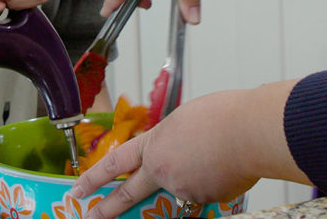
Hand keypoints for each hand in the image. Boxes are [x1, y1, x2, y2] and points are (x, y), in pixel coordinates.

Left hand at [70, 90, 263, 217]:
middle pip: (129, 194)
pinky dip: (217, 181)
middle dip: (107, 209)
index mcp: (154, 144)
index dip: (95, 177)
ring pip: (183, 188)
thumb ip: (173, 140)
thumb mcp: (185, 120)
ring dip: (197, 175)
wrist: (248, 132)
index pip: (116, 163)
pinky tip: (228, 165)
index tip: (79, 188)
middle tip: (90, 217)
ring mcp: (182, 189)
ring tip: (218, 154)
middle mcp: (162, 170)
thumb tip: (178, 153)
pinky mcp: (204, 201)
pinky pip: (207, 193)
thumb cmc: (223, 117)